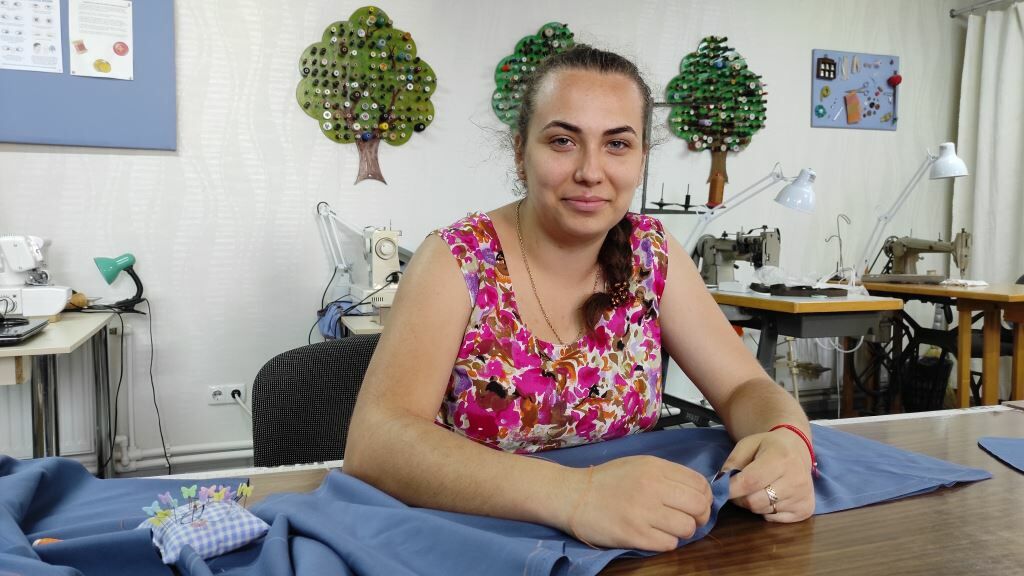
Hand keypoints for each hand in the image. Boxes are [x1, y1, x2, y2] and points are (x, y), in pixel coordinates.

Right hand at [563, 456, 712, 551]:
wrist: (573, 496)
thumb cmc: (607, 481)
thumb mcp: (639, 466)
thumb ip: (667, 475)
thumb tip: (696, 493)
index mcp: (655, 467)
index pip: (700, 483)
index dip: (704, 497)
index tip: (695, 505)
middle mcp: (652, 487)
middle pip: (699, 506)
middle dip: (699, 517)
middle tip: (688, 521)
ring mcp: (643, 512)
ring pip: (687, 528)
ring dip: (683, 532)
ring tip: (669, 529)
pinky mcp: (634, 534)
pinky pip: (668, 544)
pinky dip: (666, 543)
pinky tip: (654, 536)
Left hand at [722, 429, 814, 522]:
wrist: (797, 449)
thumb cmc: (768, 446)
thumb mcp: (747, 445)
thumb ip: (732, 462)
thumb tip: (720, 483)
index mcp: (781, 458)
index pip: (751, 481)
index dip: (732, 489)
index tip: (721, 489)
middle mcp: (796, 479)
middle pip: (755, 502)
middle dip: (740, 498)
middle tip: (739, 489)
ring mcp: (803, 496)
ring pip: (763, 511)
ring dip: (753, 503)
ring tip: (758, 488)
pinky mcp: (806, 509)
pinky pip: (775, 519)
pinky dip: (767, 511)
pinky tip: (772, 496)